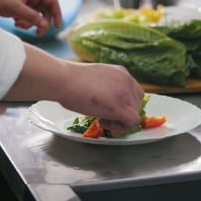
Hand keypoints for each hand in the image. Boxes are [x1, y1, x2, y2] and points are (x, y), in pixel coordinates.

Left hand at [0, 0, 61, 35]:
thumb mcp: (16, 9)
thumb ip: (32, 17)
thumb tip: (46, 26)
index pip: (53, 2)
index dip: (57, 15)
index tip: (58, 27)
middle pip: (46, 12)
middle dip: (41, 23)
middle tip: (38, 33)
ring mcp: (27, 1)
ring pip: (37, 17)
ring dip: (31, 24)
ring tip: (20, 25)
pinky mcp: (21, 7)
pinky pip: (29, 18)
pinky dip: (25, 23)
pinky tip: (15, 23)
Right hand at [2, 45, 143, 129]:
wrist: (64, 79)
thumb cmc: (71, 80)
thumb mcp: (97, 79)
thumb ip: (108, 88)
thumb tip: (108, 101)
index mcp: (121, 73)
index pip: (134, 92)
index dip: (124, 105)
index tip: (110, 109)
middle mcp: (127, 80)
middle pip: (137, 104)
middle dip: (123, 114)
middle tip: (103, 116)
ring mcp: (125, 93)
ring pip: (135, 114)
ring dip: (120, 121)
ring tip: (100, 118)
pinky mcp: (119, 106)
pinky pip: (132, 122)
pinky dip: (121, 127)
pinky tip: (103, 121)